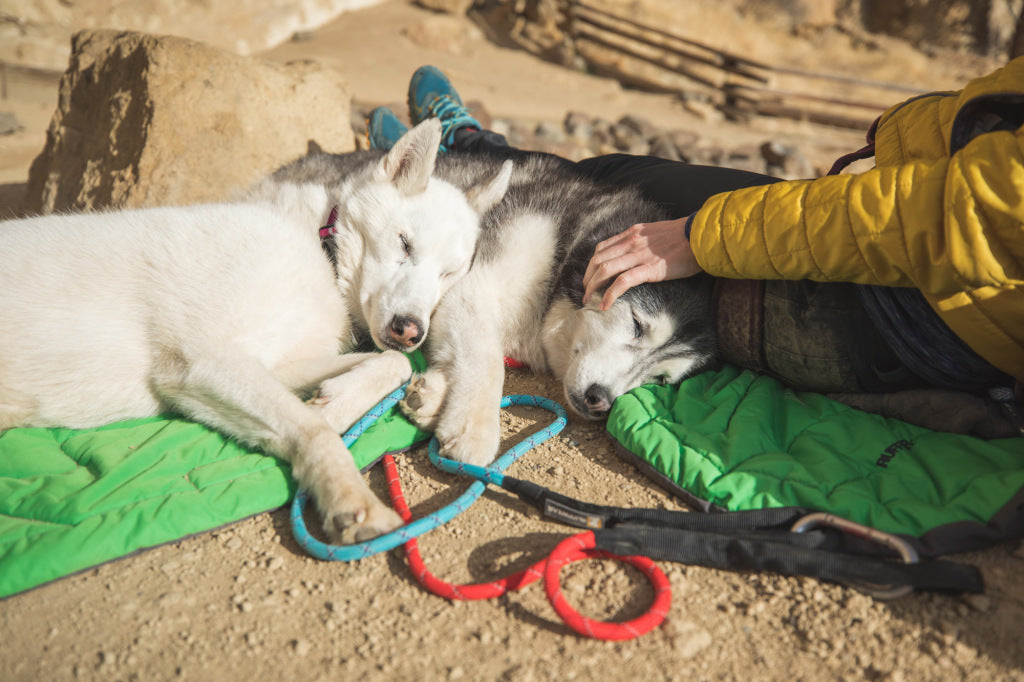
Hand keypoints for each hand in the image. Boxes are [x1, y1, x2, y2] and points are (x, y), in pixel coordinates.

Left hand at [582, 216, 702, 309]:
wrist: (703, 235)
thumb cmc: (686, 237)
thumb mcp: (658, 233)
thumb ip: (644, 241)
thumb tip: (637, 253)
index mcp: (633, 233)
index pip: (602, 248)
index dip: (592, 264)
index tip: (590, 277)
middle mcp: (631, 242)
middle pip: (598, 259)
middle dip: (587, 277)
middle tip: (585, 292)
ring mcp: (639, 255)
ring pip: (605, 270)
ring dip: (592, 287)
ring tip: (588, 300)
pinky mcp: (649, 269)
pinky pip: (622, 282)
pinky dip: (610, 294)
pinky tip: (604, 305)